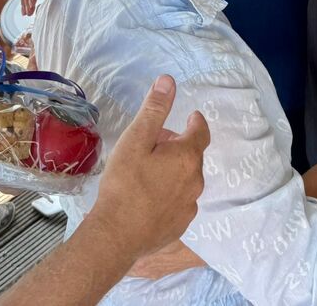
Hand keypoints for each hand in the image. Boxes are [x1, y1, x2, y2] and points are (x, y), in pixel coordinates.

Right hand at [91, 75, 209, 259]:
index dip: (195, 122)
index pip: (200, 132)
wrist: (116, 235)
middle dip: (178, 146)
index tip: (191, 117)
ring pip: (187, 180)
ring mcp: (189, 206)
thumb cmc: (124, 183)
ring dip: (174, 171)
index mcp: (187, 157)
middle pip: (192, 156)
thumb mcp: (136, 140)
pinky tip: (151, 198)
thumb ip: (154, 110)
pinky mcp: (180, 225)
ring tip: (151, 171)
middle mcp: (195, 181)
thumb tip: (168, 81)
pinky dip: (171, 194)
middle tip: (155, 144)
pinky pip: (180, 202)